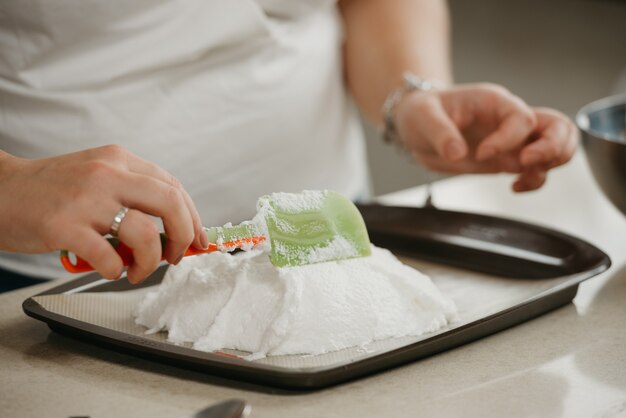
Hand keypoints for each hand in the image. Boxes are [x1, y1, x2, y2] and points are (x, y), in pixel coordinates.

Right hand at [0, 145, 207, 282]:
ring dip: (151, 261)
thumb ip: (132, 194)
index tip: (198, 239)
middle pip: (170, 203)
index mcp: (118, 160)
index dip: (193, 217)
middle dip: (184, 236)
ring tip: (137, 270)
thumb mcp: (96, 176)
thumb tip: (172, 228)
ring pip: (145, 234)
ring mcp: (85, 200)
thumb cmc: (49, 190)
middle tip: (176, 256)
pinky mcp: (64, 226)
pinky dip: (118, 270)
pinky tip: (109, 269)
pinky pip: (110, 257)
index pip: (173, 186)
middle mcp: (107, 175)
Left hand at [394, 83, 576, 190]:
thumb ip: (441, 133)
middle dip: (553, 147)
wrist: (416, 125)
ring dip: (551, 165)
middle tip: (526, 164)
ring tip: (521, 180)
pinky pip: (538, 169)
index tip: (481, 154)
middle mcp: (510, 119)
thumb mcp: (423, 117)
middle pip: (558, 126)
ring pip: (557, 147)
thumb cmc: (421, 112)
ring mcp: (513, 140)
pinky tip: (515, 186)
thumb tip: (458, 153)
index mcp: (494, 102)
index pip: (521, 118)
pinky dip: (536, 180)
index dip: (508, 139)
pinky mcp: (508, 159)